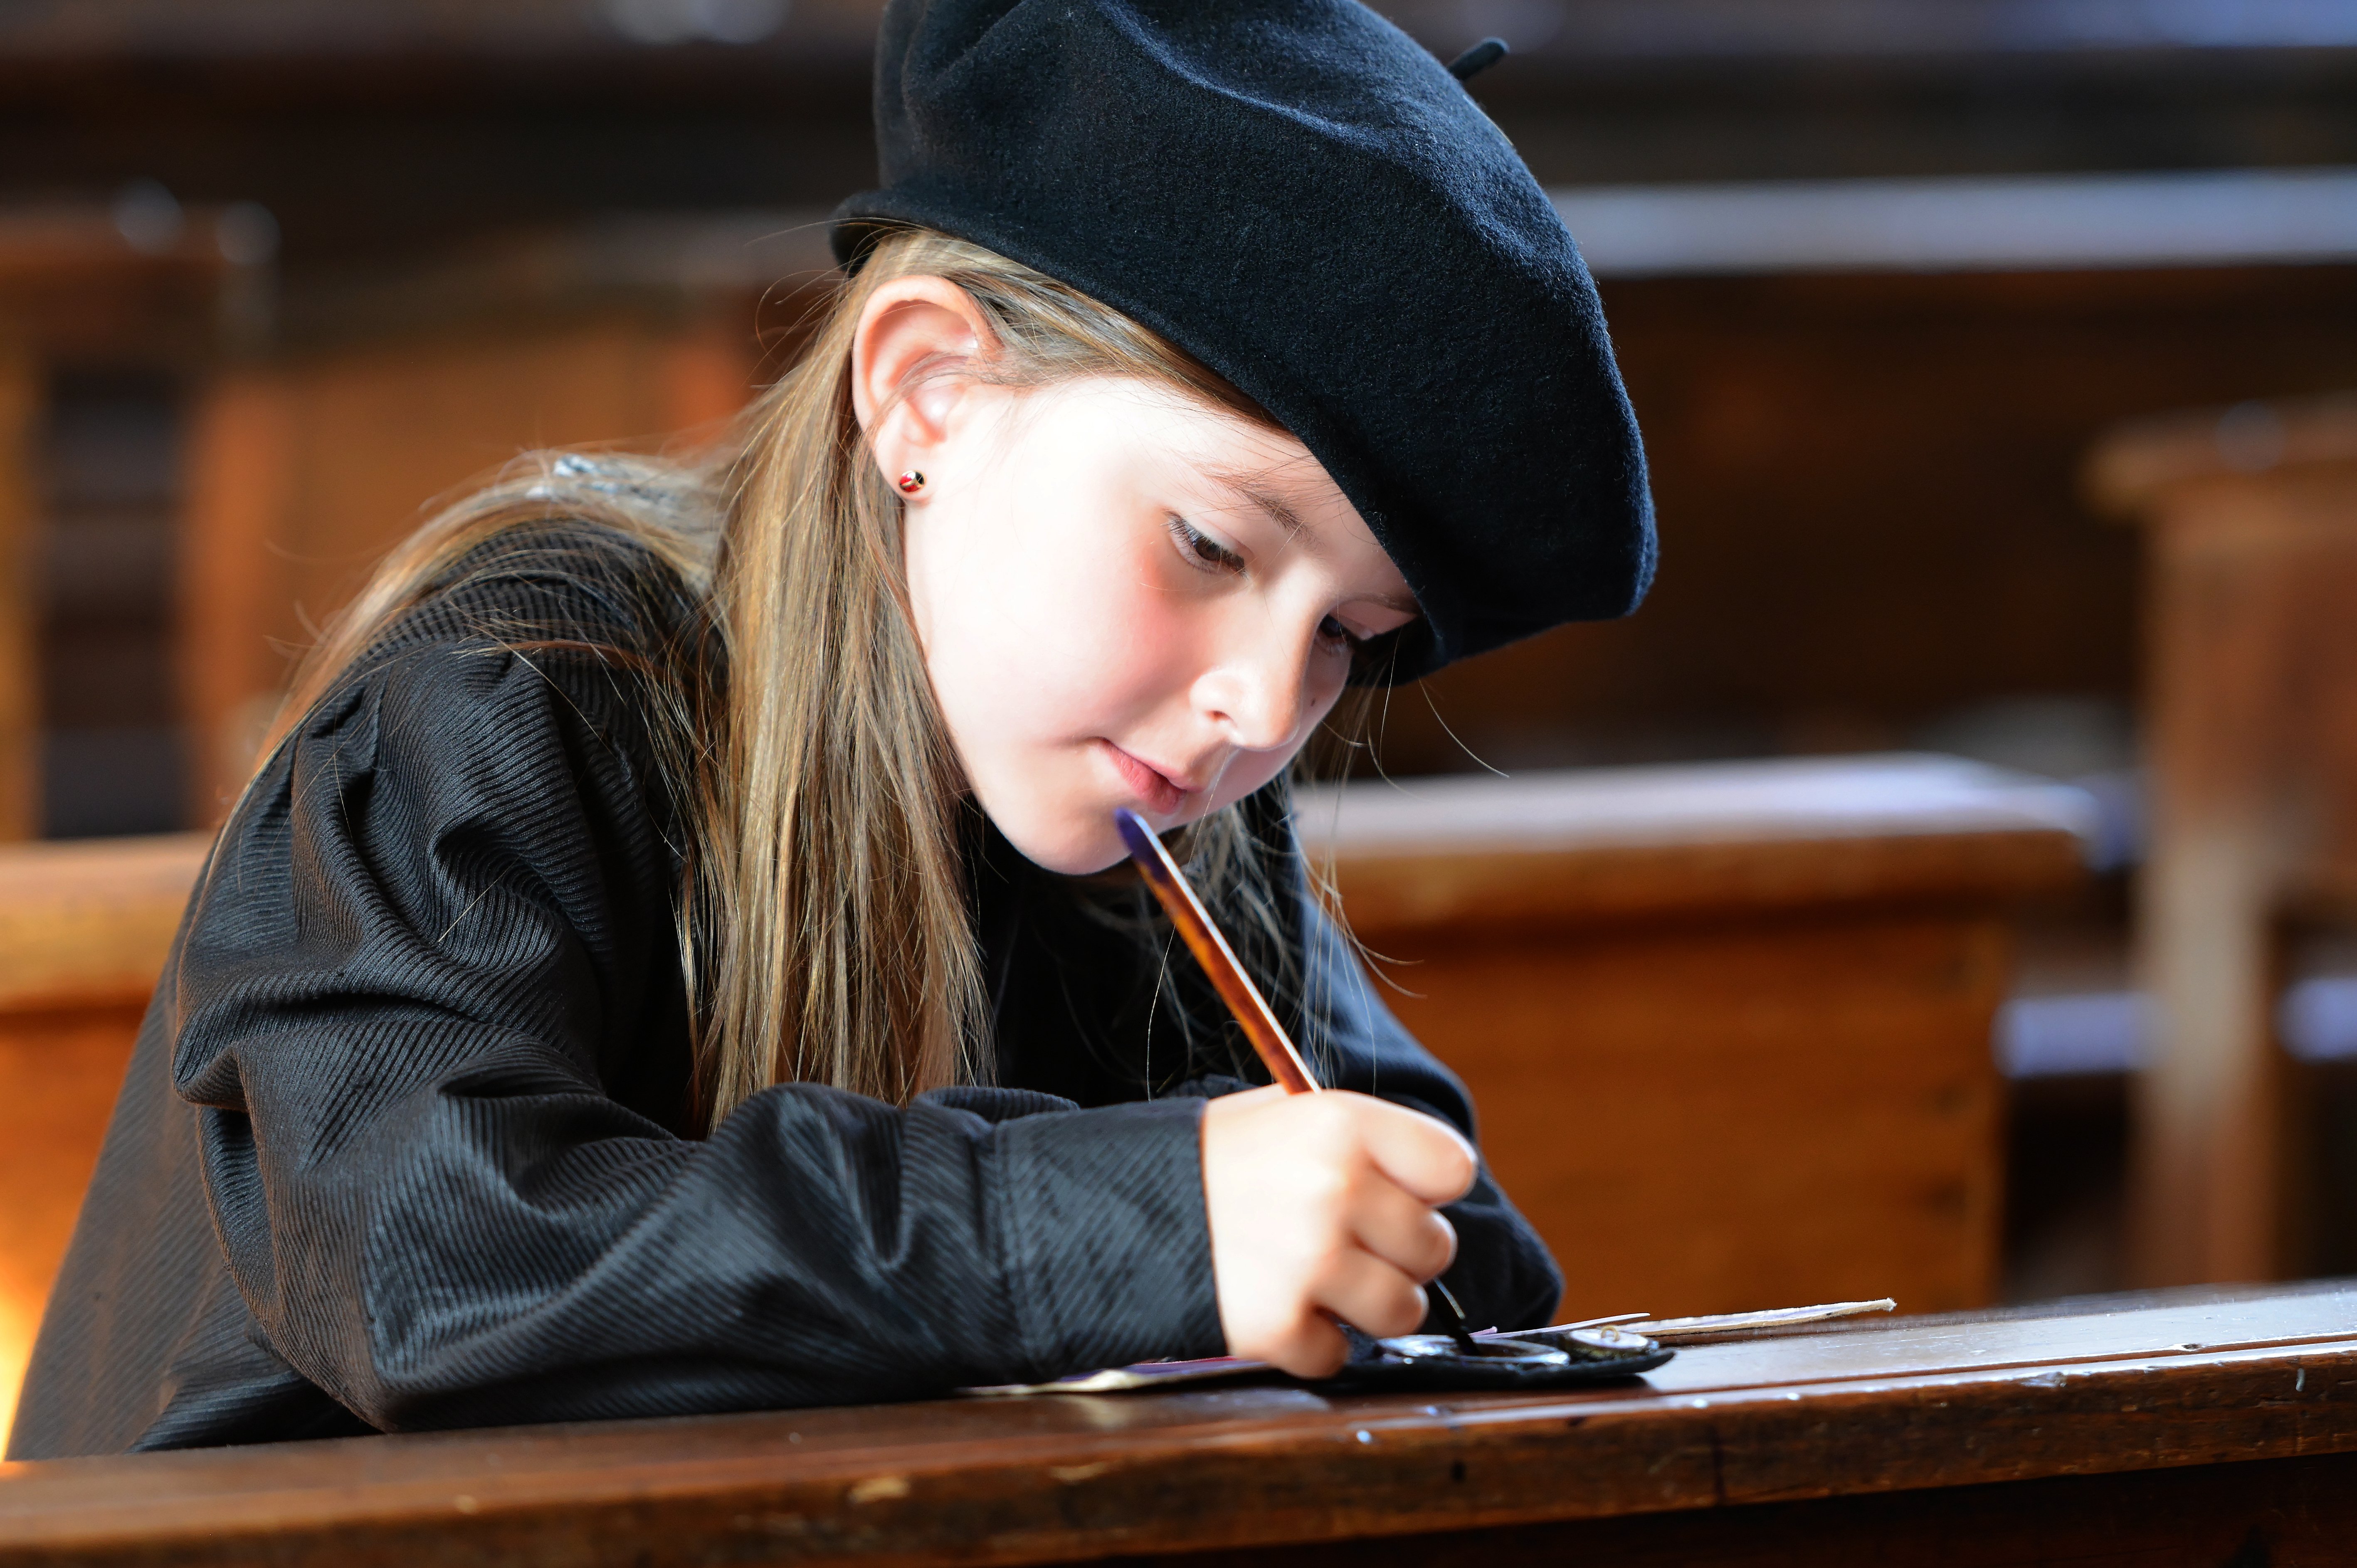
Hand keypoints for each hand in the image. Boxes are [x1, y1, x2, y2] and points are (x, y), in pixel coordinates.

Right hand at [1199, 1085, 1476, 1376]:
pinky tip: (1276, 1309)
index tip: (1398, 1197)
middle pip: (1434, 1247)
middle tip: (1345, 1246)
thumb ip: (1354, 1140)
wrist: (1109, 1208)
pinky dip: (1310, 1346)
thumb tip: (1421, 1180)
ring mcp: (1311, 1259)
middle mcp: (1336, 1187)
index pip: (1452, 1167)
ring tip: (1318, 1283)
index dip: (1427, 1190)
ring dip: (1366, 1308)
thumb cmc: (1204, 1162)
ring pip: (1403, 1310)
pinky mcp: (1280, 1324)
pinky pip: (1338, 1356)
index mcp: (1341, 1124)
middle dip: (1397, 1255)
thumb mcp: (1277, 1115)